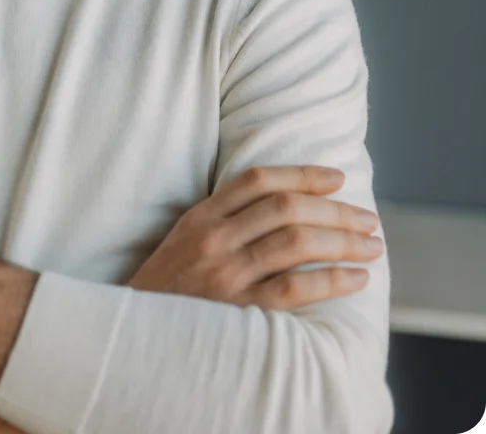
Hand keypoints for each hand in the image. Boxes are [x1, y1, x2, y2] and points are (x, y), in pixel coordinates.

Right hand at [128, 165, 382, 311]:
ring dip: (342, 240)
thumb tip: (288, 207)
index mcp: (201, 216)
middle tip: (369, 218)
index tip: (337, 178)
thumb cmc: (170, 287)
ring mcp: (227, 274)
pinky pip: (295, 288)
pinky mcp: (240, 310)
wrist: (137, 333)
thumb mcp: (186, 239)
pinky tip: (356, 278)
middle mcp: (215, 239)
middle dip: (335, 210)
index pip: (258, 181)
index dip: (302, 175)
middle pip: (286, 208)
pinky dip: (332, 280)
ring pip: (296, 242)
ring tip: (372, 245)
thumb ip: (225, 220)